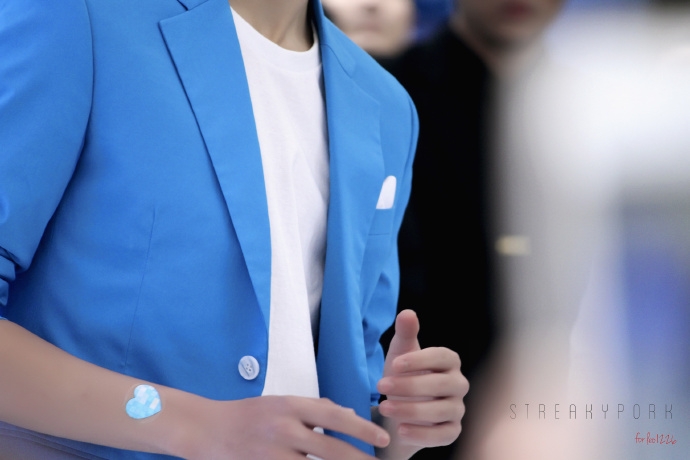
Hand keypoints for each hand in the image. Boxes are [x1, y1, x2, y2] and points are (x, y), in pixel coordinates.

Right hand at [176, 395, 389, 459]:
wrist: (206, 429)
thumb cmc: (248, 415)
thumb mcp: (281, 402)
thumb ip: (314, 408)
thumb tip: (348, 415)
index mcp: (290, 406)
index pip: (335, 416)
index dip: (362, 429)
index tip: (382, 438)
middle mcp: (284, 429)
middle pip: (331, 449)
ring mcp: (272, 454)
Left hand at [375, 310, 468, 458]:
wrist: (398, 410)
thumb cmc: (401, 377)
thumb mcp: (399, 354)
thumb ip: (405, 334)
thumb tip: (408, 312)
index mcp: (449, 361)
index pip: (442, 357)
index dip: (420, 360)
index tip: (394, 364)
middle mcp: (458, 384)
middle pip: (442, 384)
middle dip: (411, 385)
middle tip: (381, 386)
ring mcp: (457, 409)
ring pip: (442, 410)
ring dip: (411, 410)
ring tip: (385, 408)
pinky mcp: (452, 431)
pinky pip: (443, 435)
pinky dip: (422, 434)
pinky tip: (400, 430)